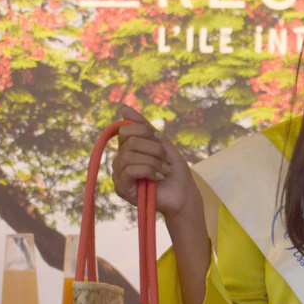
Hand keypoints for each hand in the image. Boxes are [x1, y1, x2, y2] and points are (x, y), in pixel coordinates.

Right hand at [112, 105, 197, 220]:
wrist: (184, 196)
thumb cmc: (174, 171)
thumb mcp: (162, 143)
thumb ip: (143, 126)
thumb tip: (122, 108)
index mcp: (128, 148)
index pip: (125, 129)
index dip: (144, 131)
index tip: (160, 141)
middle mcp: (120, 160)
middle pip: (128, 142)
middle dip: (153, 149)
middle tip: (165, 160)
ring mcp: (119, 175)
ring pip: (129, 156)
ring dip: (153, 161)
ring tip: (164, 171)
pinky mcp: (121, 189)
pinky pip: (129, 170)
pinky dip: (148, 171)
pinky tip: (158, 178)